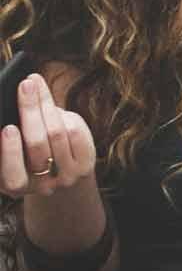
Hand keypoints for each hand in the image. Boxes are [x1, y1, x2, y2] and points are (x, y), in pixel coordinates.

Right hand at [1, 73, 104, 256]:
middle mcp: (42, 186)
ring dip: (46, 103)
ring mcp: (67, 176)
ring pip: (58, 132)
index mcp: (14, 186)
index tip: (8, 128)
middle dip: (30, 110)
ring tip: (36, 84)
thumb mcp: (9, 154)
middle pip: (38, 144)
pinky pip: (76, 131)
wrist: (57, 175)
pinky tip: (52, 106)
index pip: (13, 176)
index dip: (10, 151)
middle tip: (26, 85)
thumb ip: (7, 139)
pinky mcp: (86, 165)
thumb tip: (12, 109)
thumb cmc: (23, 157)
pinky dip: (62, 114)